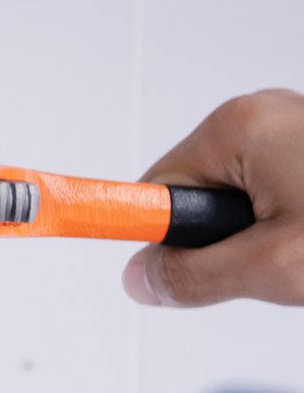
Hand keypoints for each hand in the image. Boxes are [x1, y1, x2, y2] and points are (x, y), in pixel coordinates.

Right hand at [124, 89, 303, 307]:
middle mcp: (258, 114)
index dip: (147, 231)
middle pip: (194, 194)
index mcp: (237, 128)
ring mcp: (289, 124)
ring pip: (236, 195)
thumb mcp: (280, 264)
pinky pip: (269, 186)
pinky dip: (286, 216)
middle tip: (270, 261)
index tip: (106, 246)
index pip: (154, 190)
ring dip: (260, 231)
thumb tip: (143, 278)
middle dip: (223, 239)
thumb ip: (198, 275)